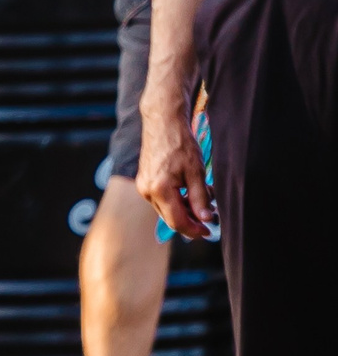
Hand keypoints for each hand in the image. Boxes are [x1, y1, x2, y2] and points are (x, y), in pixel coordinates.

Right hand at [137, 99, 215, 239]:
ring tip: (204, 196)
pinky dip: (177, 199)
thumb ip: (200, 199)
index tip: (209, 232)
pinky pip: (162, 198)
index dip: (194, 230)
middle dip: (191, 219)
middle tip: (211, 215)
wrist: (162, 123)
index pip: (177, 221)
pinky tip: (190, 190)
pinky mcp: (144, 181)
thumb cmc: (179, 144)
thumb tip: (206, 219)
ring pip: (166, 208)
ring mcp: (143, 186)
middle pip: (170, 217)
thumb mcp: (196, 173)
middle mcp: (147, 191)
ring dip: (185, 208)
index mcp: (159, 190)